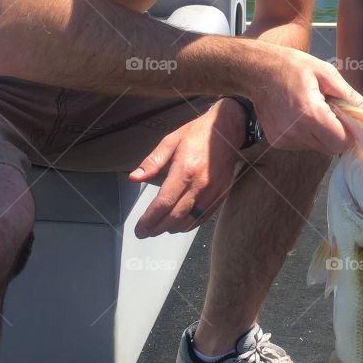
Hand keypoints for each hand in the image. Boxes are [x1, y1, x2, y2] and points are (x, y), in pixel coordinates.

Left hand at [130, 100, 245, 237]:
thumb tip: (134, 178)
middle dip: (157, 228)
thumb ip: (152, 162)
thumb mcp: (171, 141)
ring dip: (172, 229)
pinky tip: (178, 224)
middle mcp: (200, 184)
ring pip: (189, 221)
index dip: (149, 219)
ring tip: (158, 228)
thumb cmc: (198, 134)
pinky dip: (188, 225)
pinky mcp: (221, 195)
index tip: (139, 228)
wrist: (228, 129)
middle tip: (144, 233)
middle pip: (175, 217)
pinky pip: (203, 218)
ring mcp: (213, 192)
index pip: (164, 203)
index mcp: (185, 170)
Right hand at [252, 47, 362, 154]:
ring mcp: (285, 140)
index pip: (342, 142)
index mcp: (310, 114)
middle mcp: (296, 132)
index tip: (352, 120)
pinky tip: (301, 115)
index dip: (352, 133)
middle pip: (331, 148)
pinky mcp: (278, 142)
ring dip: (323, 134)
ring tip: (315, 110)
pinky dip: (308, 134)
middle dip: (338, 133)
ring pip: (318, 147)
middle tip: (333, 112)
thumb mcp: (325, 73)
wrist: (257, 70)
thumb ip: (349, 95)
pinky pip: (304, 145)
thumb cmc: (292, 66)